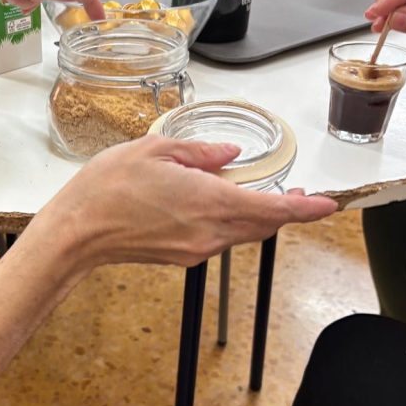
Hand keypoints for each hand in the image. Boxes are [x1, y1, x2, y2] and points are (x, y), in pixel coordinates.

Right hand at [41, 136, 337, 270]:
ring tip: (256, 192)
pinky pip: (218, 237)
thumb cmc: (108, 187)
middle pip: (263, 225)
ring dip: (256, 215)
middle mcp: (210, 232)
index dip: (306, 209)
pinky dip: (229, 221)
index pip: (273, 210)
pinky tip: (216, 202)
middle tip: (298, 193)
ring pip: (242, 232)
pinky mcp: (182, 256)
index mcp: (209, 200)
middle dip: (285, 210)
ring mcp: (196, 248)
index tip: (328, 204)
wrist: (77, 232)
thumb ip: (200, 152)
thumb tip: (229, 155)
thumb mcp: (155, 149)